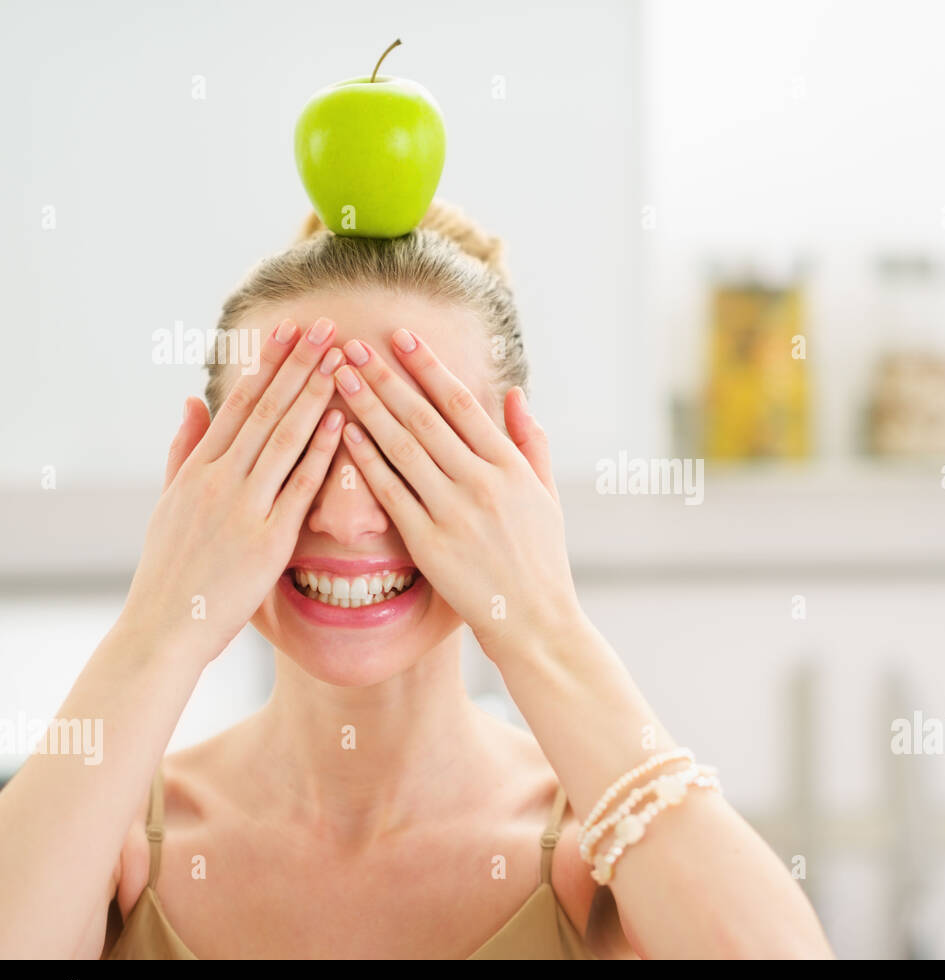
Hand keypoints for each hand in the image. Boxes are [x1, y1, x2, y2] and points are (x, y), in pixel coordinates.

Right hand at [121, 318, 344, 664]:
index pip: (239, 403)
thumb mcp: (168, 501)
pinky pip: (299, 486)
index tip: (292, 330)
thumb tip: (190, 399)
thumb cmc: (171, 568)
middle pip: (265, 409)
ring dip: (315, 394)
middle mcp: (219, 479)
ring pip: (284, 438)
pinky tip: (342, 421)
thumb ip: (183, 449)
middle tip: (327, 326)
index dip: (268, 363)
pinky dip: (321, 453)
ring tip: (341, 359)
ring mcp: (243, 506)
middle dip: (299, 364)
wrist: (165, 625)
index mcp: (198, 468)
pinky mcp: (267, 538)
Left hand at [328, 329, 580, 663]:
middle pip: (424, 417)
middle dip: (385, 376)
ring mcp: (455, 512)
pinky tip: (344, 431)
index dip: (428, 367)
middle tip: (353, 344)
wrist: (535, 619)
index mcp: (510, 466)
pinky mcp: (430, 542)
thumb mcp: (547, 494)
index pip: (461, 403)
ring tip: (339, 376)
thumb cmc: (542, 559)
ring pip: (402, 447)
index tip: (401, 337)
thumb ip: (531, 442)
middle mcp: (482, 482)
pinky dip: (366, 459)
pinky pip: (391, 492)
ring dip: (367, 406)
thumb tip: (517, 394)